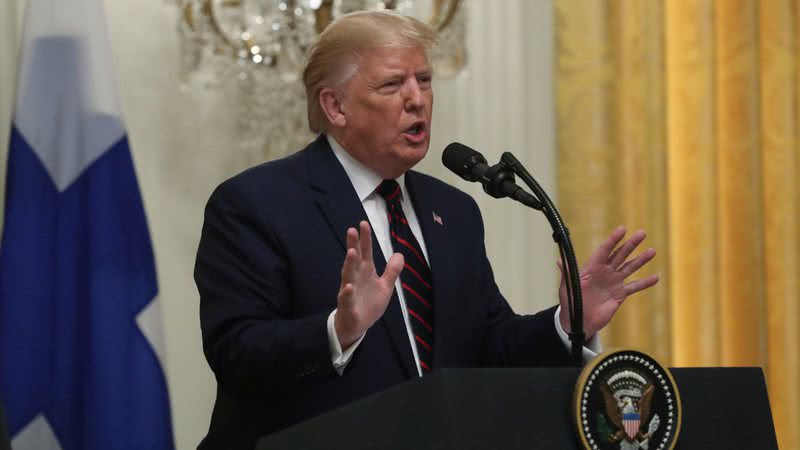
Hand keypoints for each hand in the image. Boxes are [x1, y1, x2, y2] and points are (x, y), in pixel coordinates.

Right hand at [334, 221, 403, 347]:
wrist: (357, 325)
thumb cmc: (368, 303)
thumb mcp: (385, 286)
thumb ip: (392, 271)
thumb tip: (400, 254)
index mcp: (365, 272)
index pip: (365, 252)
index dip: (365, 239)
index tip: (363, 224)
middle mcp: (355, 278)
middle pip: (354, 259)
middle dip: (353, 245)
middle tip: (352, 230)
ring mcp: (350, 291)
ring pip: (348, 275)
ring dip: (349, 264)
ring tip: (352, 252)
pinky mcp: (347, 306)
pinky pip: (346, 298)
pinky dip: (347, 292)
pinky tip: (349, 286)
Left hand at [558, 226, 658, 337]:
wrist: (579, 322)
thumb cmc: (570, 303)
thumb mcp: (567, 288)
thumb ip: (567, 274)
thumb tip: (560, 260)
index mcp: (592, 268)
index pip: (604, 250)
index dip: (613, 240)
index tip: (622, 229)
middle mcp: (604, 272)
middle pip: (620, 255)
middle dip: (630, 244)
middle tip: (642, 233)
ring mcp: (613, 282)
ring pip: (629, 267)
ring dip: (640, 260)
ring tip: (652, 251)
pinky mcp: (620, 294)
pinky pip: (634, 286)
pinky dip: (645, 283)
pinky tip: (655, 278)